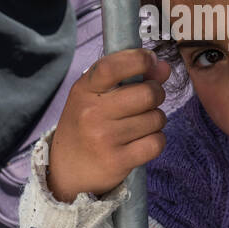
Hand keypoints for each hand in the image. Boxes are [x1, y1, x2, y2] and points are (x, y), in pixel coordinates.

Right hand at [45, 47, 169, 202]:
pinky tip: (143, 141)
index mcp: (84, 90)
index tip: (150, 60)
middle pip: (147, 94)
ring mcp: (104, 138)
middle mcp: (92, 112)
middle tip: (148, 101)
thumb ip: (130, 78)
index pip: (112, 66)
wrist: (65, 168)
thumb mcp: (97, 96)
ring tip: (141, 124)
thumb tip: (163, 68)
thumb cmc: (85, 124)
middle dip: (157, 94)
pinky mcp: (117, 161)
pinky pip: (156, 143)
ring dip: (156, 120)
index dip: (139, 59)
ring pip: (156, 119)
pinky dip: (156, 140)